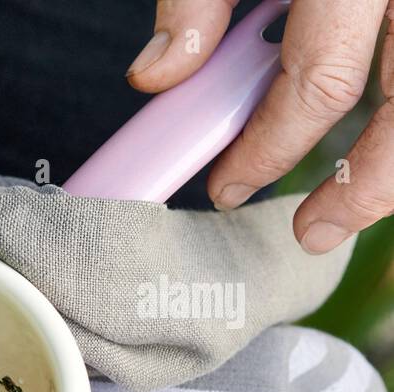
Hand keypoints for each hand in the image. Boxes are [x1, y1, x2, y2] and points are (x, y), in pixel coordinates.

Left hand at [127, 0, 391, 253]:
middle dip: (364, 184)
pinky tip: (370, 155)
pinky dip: (393, 123)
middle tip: (315, 234)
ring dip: (387, 162)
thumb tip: (156, 75)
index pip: (318, 84)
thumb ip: (198, 1)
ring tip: (347, 209)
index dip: (270, 149)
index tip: (227, 190)